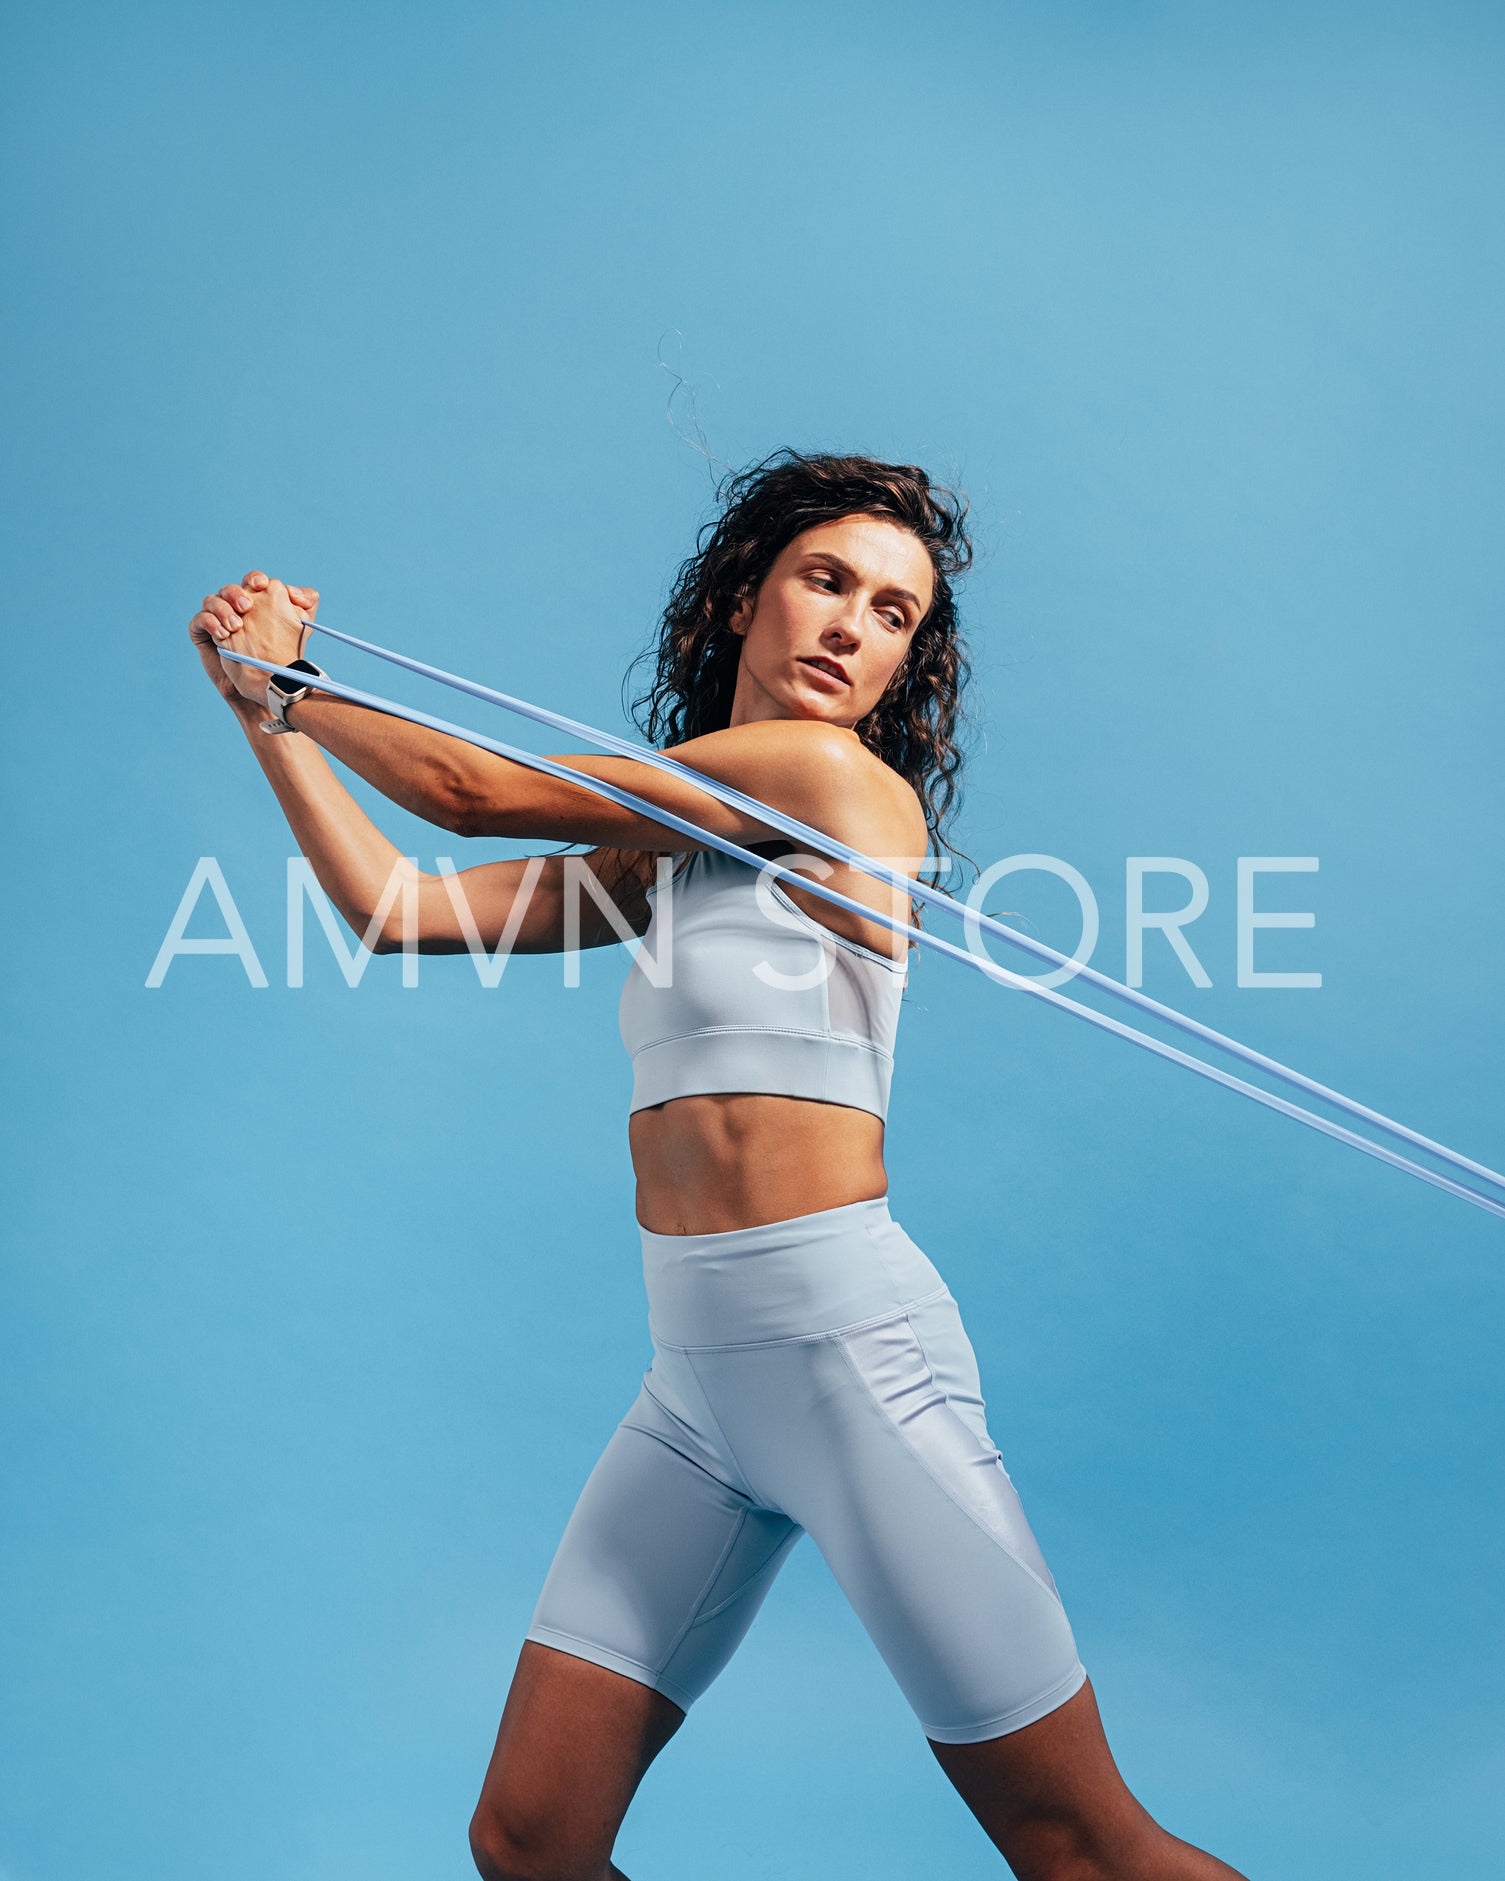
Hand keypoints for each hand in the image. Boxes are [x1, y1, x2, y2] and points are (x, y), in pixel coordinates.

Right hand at [188, 570, 320, 710]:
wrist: (266, 685)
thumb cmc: (283, 655)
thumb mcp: (301, 628)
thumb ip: (305, 605)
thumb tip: (294, 591)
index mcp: (257, 600)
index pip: (252, 580)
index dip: (256, 579)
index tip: (262, 584)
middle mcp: (235, 606)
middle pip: (230, 588)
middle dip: (237, 593)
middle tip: (247, 607)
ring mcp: (217, 619)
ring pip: (211, 601)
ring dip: (223, 609)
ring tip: (236, 627)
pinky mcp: (203, 634)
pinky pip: (199, 620)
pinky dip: (209, 622)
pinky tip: (223, 634)